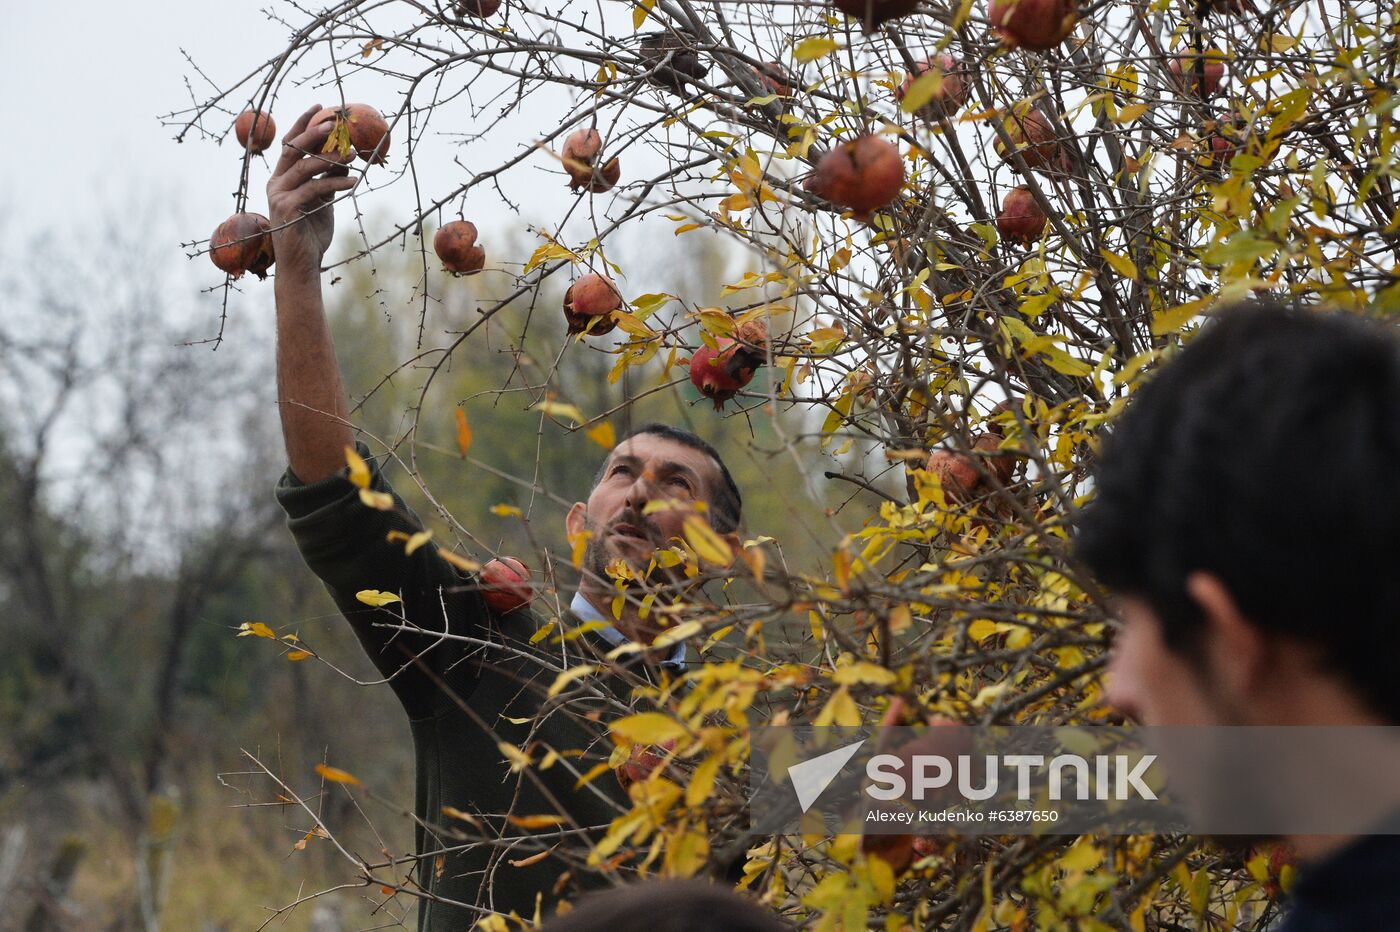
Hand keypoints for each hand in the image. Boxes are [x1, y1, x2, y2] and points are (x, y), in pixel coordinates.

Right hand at [266, 104, 356, 274]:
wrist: (302, 264)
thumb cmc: (311, 233)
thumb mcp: (323, 201)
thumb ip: (328, 180)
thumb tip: (344, 158)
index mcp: (281, 178)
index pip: (289, 144)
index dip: (302, 123)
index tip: (320, 107)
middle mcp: (275, 183)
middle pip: (292, 149)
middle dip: (313, 133)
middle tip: (335, 123)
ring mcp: (278, 195)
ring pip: (305, 166)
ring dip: (331, 157)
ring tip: (353, 154)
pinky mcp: (287, 208)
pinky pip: (315, 188)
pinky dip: (336, 182)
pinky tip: (354, 180)